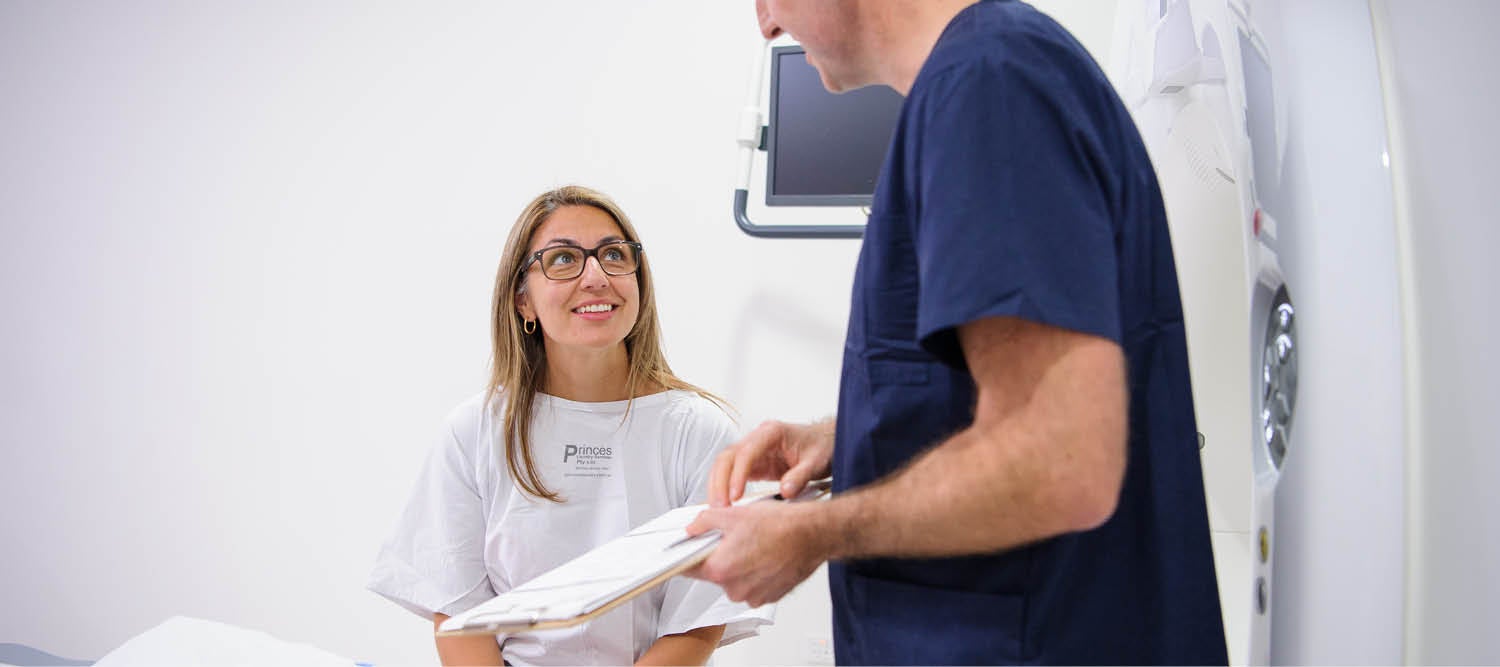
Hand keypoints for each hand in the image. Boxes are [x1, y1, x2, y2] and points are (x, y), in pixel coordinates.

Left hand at [685, 501, 827, 606]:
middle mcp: (734, 588)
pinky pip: (752, 587)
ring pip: (734, 581)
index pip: (689, 568)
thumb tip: (693, 528)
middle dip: (720, 557)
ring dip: (739, 567)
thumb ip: (705, 521)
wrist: (812, 535)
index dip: (688, 556)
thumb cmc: (780, 525)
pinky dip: (755, 575)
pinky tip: (766, 557)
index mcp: (720, 569)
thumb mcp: (735, 514)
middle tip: (735, 539)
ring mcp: (752, 596)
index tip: (689, 551)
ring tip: (755, 547)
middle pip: (714, 574)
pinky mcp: (768, 598)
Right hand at [707, 419, 833, 506]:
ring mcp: (753, 450)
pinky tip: (724, 502)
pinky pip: (732, 473)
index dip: (738, 474)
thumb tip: (785, 492)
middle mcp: (758, 438)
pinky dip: (724, 487)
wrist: (826, 442)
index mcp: (772, 432)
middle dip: (720, 481)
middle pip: (728, 456)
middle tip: (720, 506)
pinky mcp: (754, 463)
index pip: (746, 452)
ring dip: (718, 485)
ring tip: (718, 508)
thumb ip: (801, 476)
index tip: (735, 495)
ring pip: (725, 464)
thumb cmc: (822, 446)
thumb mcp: (816, 462)